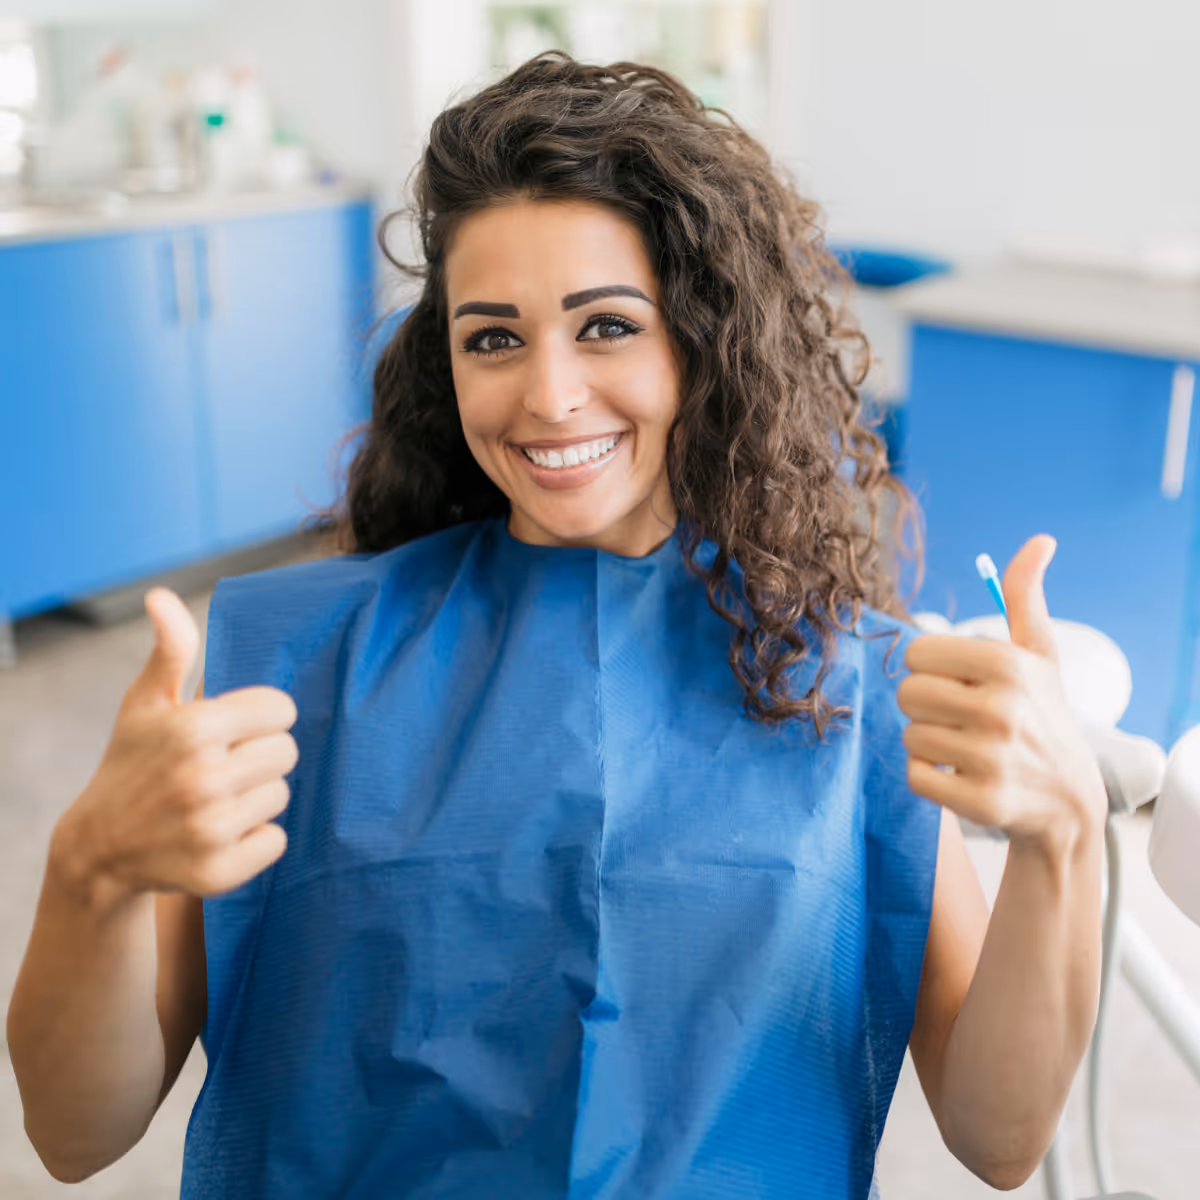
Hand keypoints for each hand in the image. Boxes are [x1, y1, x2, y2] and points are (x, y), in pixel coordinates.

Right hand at [55, 587, 298, 908]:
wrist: (97, 850)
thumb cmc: (132, 762)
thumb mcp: (146, 703)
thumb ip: (170, 649)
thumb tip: (162, 596)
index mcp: (194, 727)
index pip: (281, 710)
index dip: (260, 718)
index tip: (232, 730)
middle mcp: (204, 777)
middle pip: (287, 752)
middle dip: (259, 756)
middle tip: (222, 767)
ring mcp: (211, 828)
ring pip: (282, 795)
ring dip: (256, 797)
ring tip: (215, 800)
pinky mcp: (220, 871)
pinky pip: (277, 840)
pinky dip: (256, 839)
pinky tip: (219, 833)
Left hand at [897, 535, 1107, 853]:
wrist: (1069, 800)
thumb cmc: (1042, 714)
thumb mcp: (1039, 655)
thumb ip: (1024, 597)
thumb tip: (1040, 540)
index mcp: (1008, 664)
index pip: (916, 654)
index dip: (932, 669)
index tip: (961, 682)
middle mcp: (1002, 708)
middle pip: (908, 694)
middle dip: (928, 706)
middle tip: (964, 718)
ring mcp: (992, 758)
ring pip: (910, 735)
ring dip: (930, 743)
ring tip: (967, 747)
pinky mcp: (981, 801)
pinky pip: (915, 776)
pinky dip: (930, 777)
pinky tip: (962, 775)